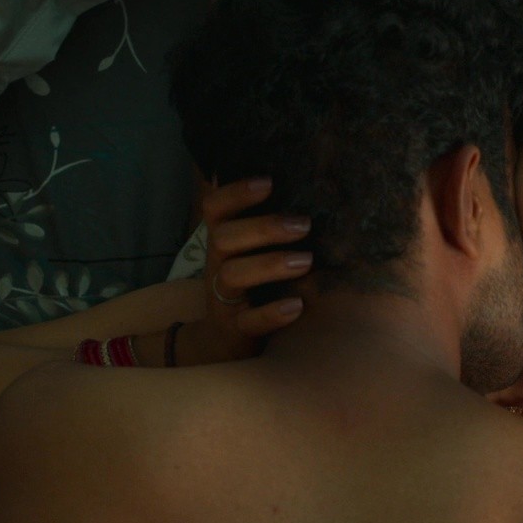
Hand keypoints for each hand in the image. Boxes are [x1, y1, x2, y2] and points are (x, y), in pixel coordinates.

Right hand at [192, 177, 310, 361]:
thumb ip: (266, 224)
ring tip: (306, 261)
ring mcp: (224, 298)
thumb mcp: (251, 252)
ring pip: (233, 275)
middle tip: (303, 225)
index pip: (215, 208)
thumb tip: (304, 181)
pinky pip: (249, 321)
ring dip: (270, 264)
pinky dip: (272, 314)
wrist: (226, 341)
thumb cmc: (252, 285)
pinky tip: (298, 306)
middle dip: (264, 228)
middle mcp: (218, 265)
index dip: (236, 193)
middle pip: (224, 238)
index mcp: (223, 241)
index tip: (269, 182)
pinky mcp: (236, 329)